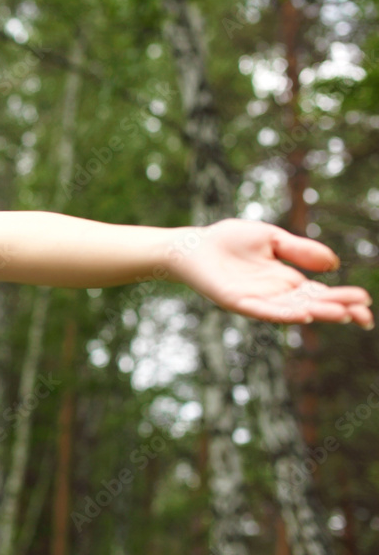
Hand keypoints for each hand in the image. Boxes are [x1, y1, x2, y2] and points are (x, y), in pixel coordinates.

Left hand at [168, 219, 372, 327]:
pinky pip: (262, 310)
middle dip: (338, 310)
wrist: (192, 245)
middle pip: (312, 305)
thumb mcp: (271, 239)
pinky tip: (301, 315)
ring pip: (292, 310)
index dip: (343, 299)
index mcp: (286, 281)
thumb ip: (299, 250)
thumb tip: (334, 263)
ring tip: (342, 314)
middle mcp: (275, 295)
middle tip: (364, 315)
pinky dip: (282, 314)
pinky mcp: (237, 301)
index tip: (365, 302)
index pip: (321, 294)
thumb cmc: (229, 240)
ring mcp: (257, 300)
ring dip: (317, 313)